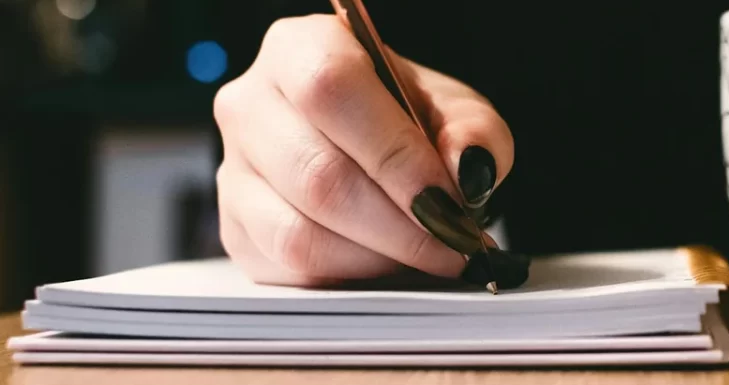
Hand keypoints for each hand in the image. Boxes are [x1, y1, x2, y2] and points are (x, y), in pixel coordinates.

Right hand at [212, 15, 512, 286]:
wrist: (373, 147)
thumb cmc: (409, 120)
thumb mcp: (457, 111)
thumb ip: (474, 133)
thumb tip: (466, 169)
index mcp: (300, 49)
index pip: (331, 92)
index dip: (394, 155)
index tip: (448, 201)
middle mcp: (251, 104)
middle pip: (317, 175)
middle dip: (401, 225)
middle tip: (454, 244)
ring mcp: (233, 170)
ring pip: (298, 233)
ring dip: (378, 258)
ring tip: (428, 255)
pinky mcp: (235, 229)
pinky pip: (289, 269)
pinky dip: (350, 277)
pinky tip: (388, 263)